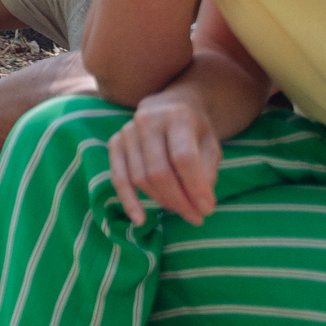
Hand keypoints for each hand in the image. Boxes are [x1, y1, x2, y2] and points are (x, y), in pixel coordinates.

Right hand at [105, 89, 222, 225]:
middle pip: (159, 171)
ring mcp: (127, 132)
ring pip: (140, 178)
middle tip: (195, 217)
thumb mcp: (210, 144)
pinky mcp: (114, 143)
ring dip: (161, 201)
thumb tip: (200, 202)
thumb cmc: (194, 129)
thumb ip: (207, 170)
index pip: (184, 158)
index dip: (195, 186)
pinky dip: (128, 201)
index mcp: (177, 116)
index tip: (207, 209)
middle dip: (179, 200)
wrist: (169, 105)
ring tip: (181, 212)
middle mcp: (147, 121)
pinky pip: (118, 178)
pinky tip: (140, 219)